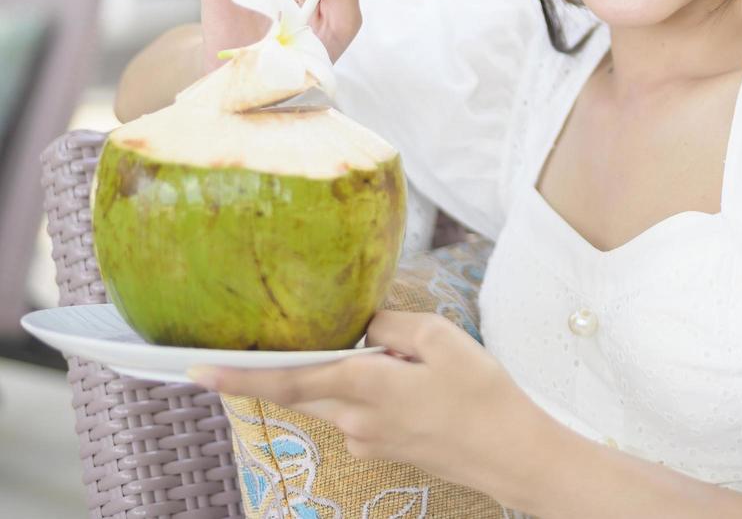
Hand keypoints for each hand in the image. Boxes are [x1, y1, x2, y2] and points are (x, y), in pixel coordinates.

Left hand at [188, 311, 556, 504]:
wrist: (510, 452)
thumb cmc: (481, 392)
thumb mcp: (440, 338)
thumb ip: (389, 326)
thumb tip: (363, 329)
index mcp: (364, 386)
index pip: (287, 379)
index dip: (239, 375)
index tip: (194, 369)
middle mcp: (354, 419)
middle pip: (304, 388)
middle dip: (290, 366)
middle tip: (285, 345)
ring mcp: (367, 440)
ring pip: (337, 397)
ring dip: (352, 374)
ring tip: (413, 363)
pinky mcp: (383, 449)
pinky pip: (361, 412)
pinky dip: (373, 392)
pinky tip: (418, 385)